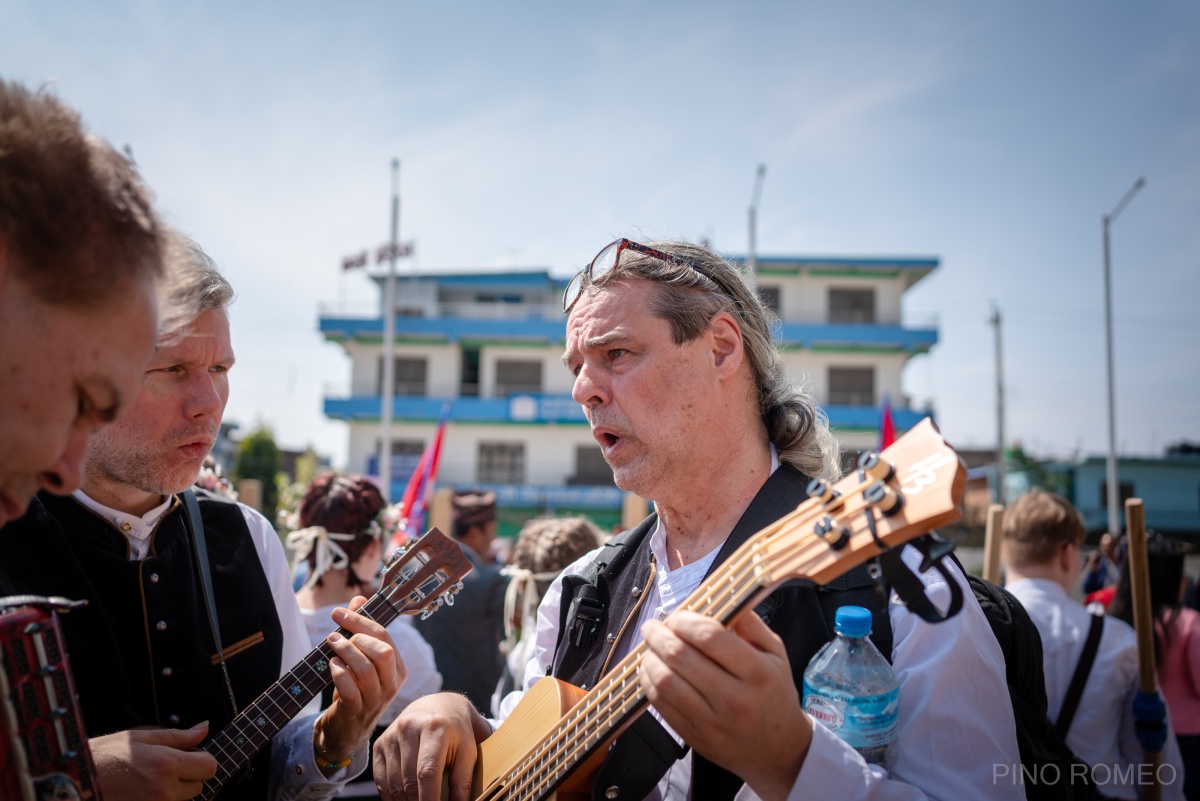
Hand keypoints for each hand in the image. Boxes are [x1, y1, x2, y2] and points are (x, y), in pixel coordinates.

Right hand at [91, 722, 217, 800]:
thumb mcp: (141, 737)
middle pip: (198, 786)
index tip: (188, 754)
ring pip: (182, 800)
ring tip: (148, 779)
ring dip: (174, 790)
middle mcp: (164, 791)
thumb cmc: (104, 756)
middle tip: (164, 766)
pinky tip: (142, 790)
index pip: (210, 766)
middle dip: (188, 775)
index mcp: (167, 765)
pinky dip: (160, 799)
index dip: (201, 758)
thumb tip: (204, 728)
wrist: (72, 781)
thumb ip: (178, 736)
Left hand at [315, 595, 405, 771]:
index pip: (385, 637)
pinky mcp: (357, 712)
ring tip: (330, 645)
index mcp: (398, 668)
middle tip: (335, 633)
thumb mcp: (360, 660)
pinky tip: (331, 665)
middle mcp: (391, 684)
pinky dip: (339, 673)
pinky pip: (350, 689)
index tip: (338, 613)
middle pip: (383, 651)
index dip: (361, 621)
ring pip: (366, 669)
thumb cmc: (354, 689)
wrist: (346, 731)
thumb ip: (361, 629)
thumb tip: (359, 599)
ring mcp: (376, 699)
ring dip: (345, 652)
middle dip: (357, 636)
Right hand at [373, 691, 491, 800]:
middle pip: (408, 781)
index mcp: (434, 727)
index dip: (429, 800)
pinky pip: (381, 780)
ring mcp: (391, 736)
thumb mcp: (468, 751)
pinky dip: (392, 796)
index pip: (427, 773)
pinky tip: (404, 800)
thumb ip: (462, 781)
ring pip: (393, 784)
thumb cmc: (457, 731)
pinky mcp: (380, 744)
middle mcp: (408, 728)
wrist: (438, 705)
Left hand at [639, 610, 811, 800]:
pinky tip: (651, 670)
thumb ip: (751, 624)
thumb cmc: (774, 694)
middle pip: (681, 658)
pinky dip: (648, 683)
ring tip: (650, 647)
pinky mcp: (695, 737)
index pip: (711, 638)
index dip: (686, 621)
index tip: (678, 616)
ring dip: (650, 658)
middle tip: (653, 626)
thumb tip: (722, 599)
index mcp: (757, 673)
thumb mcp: (776, 654)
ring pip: (666, 682)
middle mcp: (735, 699)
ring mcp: (712, 722)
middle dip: (659, 635)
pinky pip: (661, 706)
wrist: (778, 750)